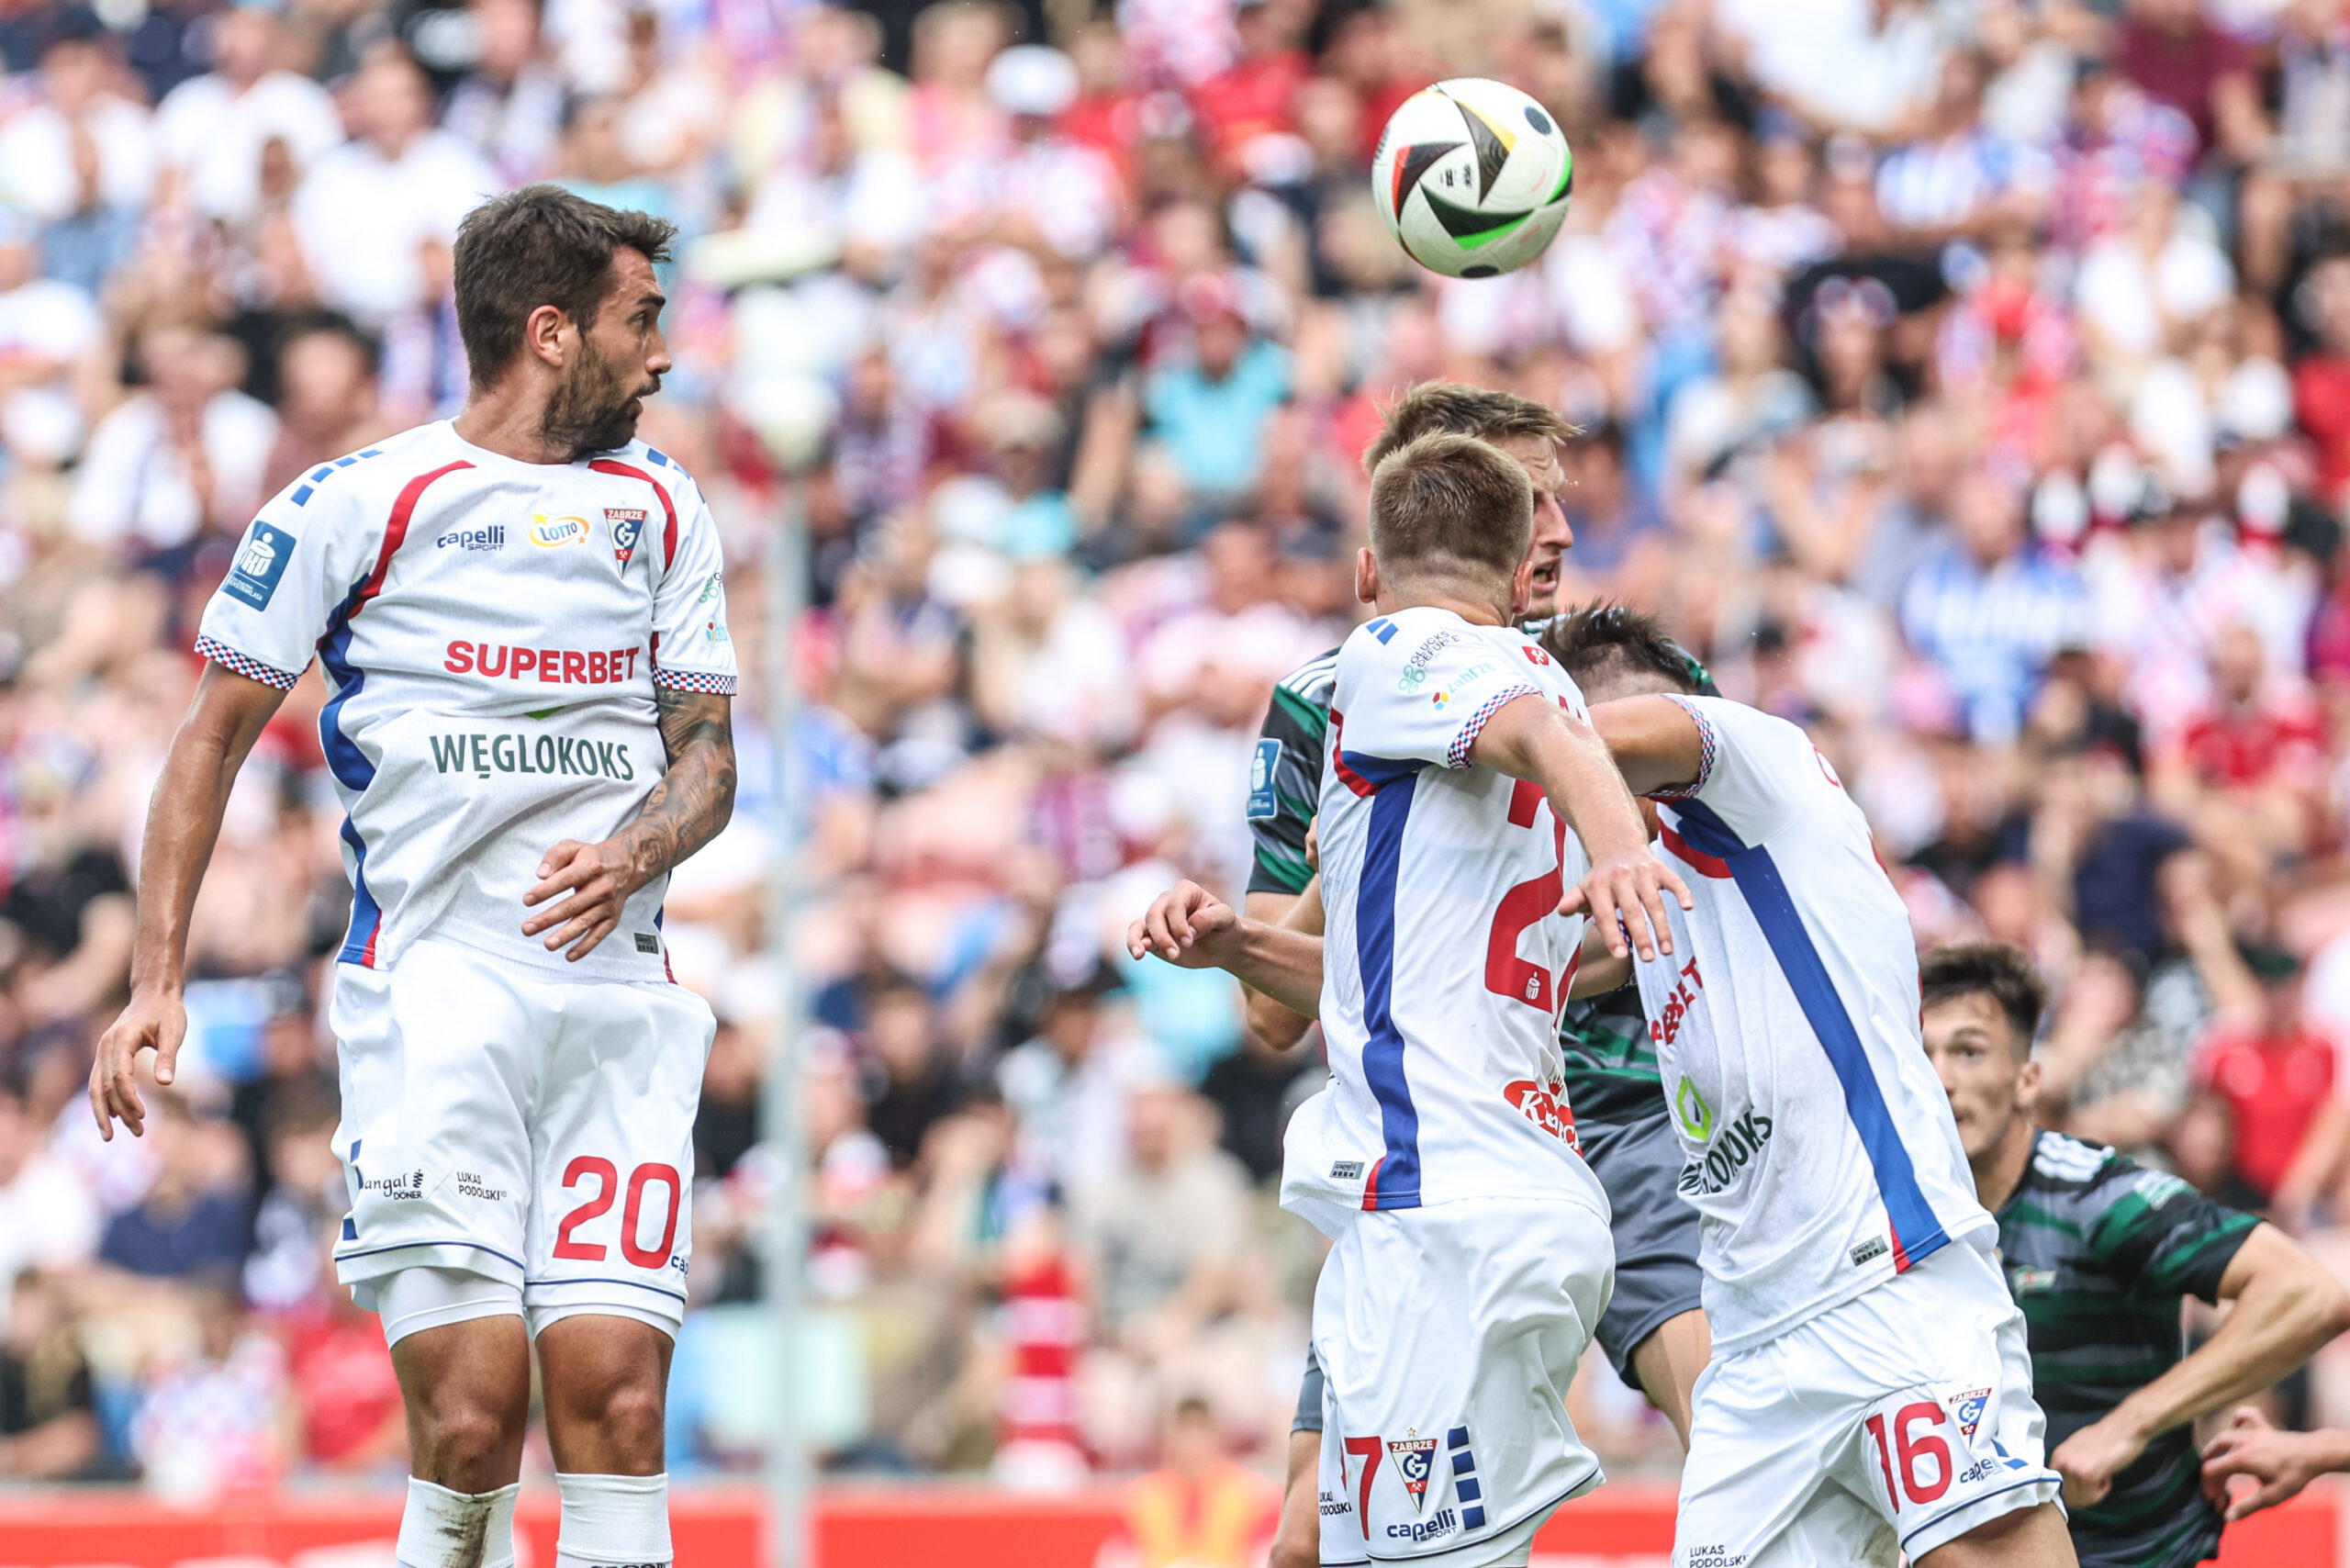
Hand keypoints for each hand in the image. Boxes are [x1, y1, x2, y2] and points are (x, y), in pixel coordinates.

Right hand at [89, 987, 186, 1138]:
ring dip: (107, 1112)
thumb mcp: (174, 1031)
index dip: (129, 1097)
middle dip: (118, 1112)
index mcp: (121, 1039)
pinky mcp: (106, 1055)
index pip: (119, 1075)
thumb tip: (165, 1083)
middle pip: (104, 1086)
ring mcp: (103, 1050)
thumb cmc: (167, 1011)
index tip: (143, 1114)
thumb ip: (168, 1056)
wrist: (154, 993)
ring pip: (97, 1087)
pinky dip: (104, 1100)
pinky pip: (99, 1082)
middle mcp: (106, 1046)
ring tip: (118, 1135)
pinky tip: (115, 1117)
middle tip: (137, 1133)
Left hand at [523, 837, 649, 960]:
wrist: (627, 865)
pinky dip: (585, 947)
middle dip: (548, 919)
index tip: (527, 900)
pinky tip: (569, 955)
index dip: (545, 891)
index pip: (564, 880)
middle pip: (572, 906)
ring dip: (565, 935)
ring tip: (547, 944)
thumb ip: (555, 856)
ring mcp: (607, 905)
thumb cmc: (593, 857)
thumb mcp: (573, 847)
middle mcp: (601, 887)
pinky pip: (598, 935)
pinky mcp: (612, 918)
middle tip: (528, 928)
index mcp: (590, 867)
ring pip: (584, 922)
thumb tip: (541, 874)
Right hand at [1126, 881, 1239, 968]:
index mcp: (1186, 891)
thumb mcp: (1227, 919)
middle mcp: (1168, 901)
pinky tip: (1138, 954)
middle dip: (1162, 936)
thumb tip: (1189, 927)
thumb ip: (1210, 918)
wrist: (1222, 945)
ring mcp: (1159, 919)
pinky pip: (1137, 936)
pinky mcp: (1152, 936)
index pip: (1174, 903)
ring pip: (1141, 924)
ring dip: (1141, 940)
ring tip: (1141, 954)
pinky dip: (1134, 943)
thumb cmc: (1225, 927)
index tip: (1189, 941)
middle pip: (1155, 914)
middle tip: (1177, 954)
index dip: (1178, 923)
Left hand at [1560, 849, 1692, 961]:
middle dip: (1641, 936)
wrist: (1618, 845)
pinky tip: (1688, 907)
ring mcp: (1642, 872)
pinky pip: (1673, 881)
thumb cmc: (1600, 878)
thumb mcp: (1583, 889)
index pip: (1605, 914)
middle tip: (1648, 959)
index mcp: (1599, 885)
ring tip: (1666, 950)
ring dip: (1662, 928)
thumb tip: (1562, 910)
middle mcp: (1620, 877)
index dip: (1612, 934)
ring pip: (1654, 903)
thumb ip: (1574, 902)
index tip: (1621, 955)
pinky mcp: (1660, 869)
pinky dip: (1682, 892)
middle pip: (1632, 911)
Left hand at [2051, 1412, 2148, 1508]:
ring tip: (2102, 1477)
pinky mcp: (2088, 1474)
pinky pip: (2092, 1496)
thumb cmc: (2106, 1438)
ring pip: (2080, 1499)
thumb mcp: (2078, 1449)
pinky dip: (2102, 1491)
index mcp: (2058, 1455)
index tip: (2082, 1492)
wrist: (2123, 1429)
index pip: (2056, 1486)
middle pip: (2068, 1496)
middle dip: (2084, 1495)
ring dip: (2094, 1493)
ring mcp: (2073, 1468)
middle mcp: (2062, 1461)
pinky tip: (2106, 1476)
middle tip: (2096, 1486)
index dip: (2072, 1493)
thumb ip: (2070, 1464)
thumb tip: (2068, 1483)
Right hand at [2201, 1406, 2330, 1520]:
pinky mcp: (2265, 1428)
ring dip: (2215, 1450)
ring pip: (2224, 1437)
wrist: (2316, 1454)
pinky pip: (2247, 1416)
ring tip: (2213, 1460)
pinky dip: (2239, 1420)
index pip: (2211, 1471)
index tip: (2216, 1503)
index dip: (2208, 1487)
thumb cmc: (2294, 1476)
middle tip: (2218, 1492)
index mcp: (2240, 1459)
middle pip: (2215, 1457)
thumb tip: (2227, 1517)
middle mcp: (2240, 1443)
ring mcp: (2252, 1433)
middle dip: (2212, 1476)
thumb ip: (2248, 1506)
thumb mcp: (2271, 1496)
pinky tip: (2236, 1425)